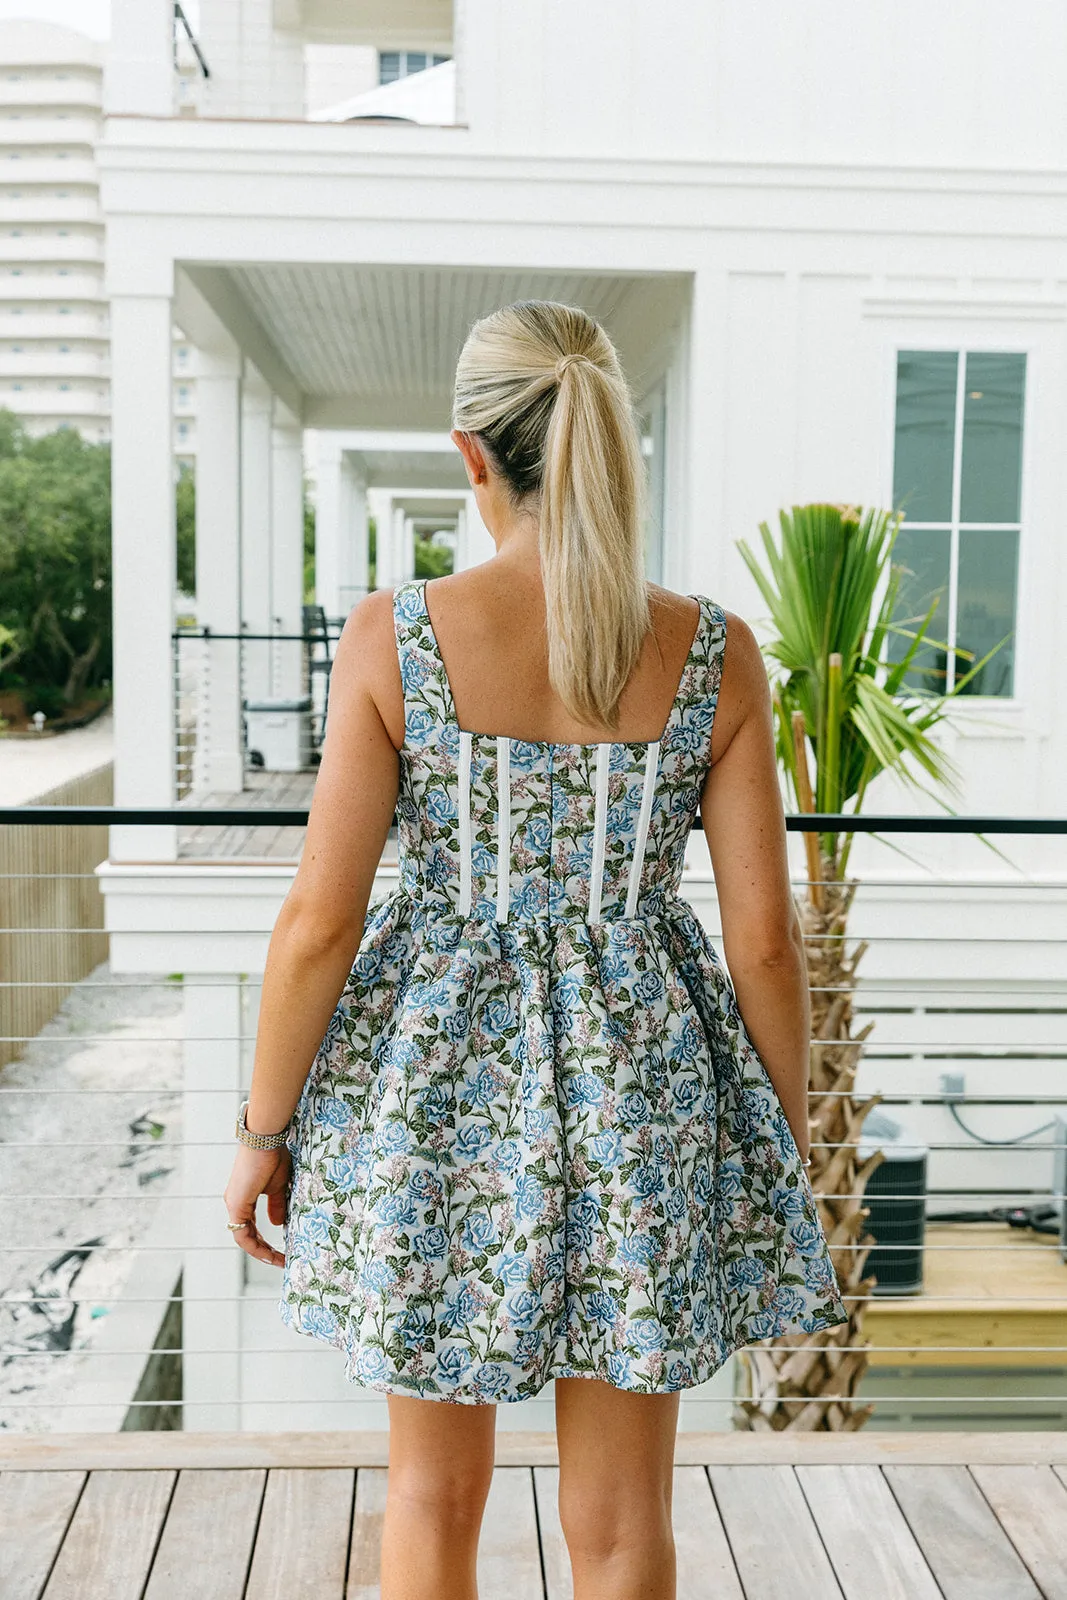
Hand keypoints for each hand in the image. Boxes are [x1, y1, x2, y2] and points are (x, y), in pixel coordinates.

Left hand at [223, 1144, 291, 1267]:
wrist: (265, 1140)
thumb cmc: (273, 1157)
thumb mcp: (278, 1186)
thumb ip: (277, 1206)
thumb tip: (277, 1224)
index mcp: (243, 1199)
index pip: (251, 1228)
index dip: (264, 1242)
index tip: (281, 1251)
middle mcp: (235, 1204)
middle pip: (247, 1236)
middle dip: (264, 1251)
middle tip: (281, 1261)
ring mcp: (234, 1205)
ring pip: (244, 1238)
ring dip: (261, 1252)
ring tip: (278, 1261)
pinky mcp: (236, 1205)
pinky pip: (243, 1235)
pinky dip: (255, 1246)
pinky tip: (269, 1253)